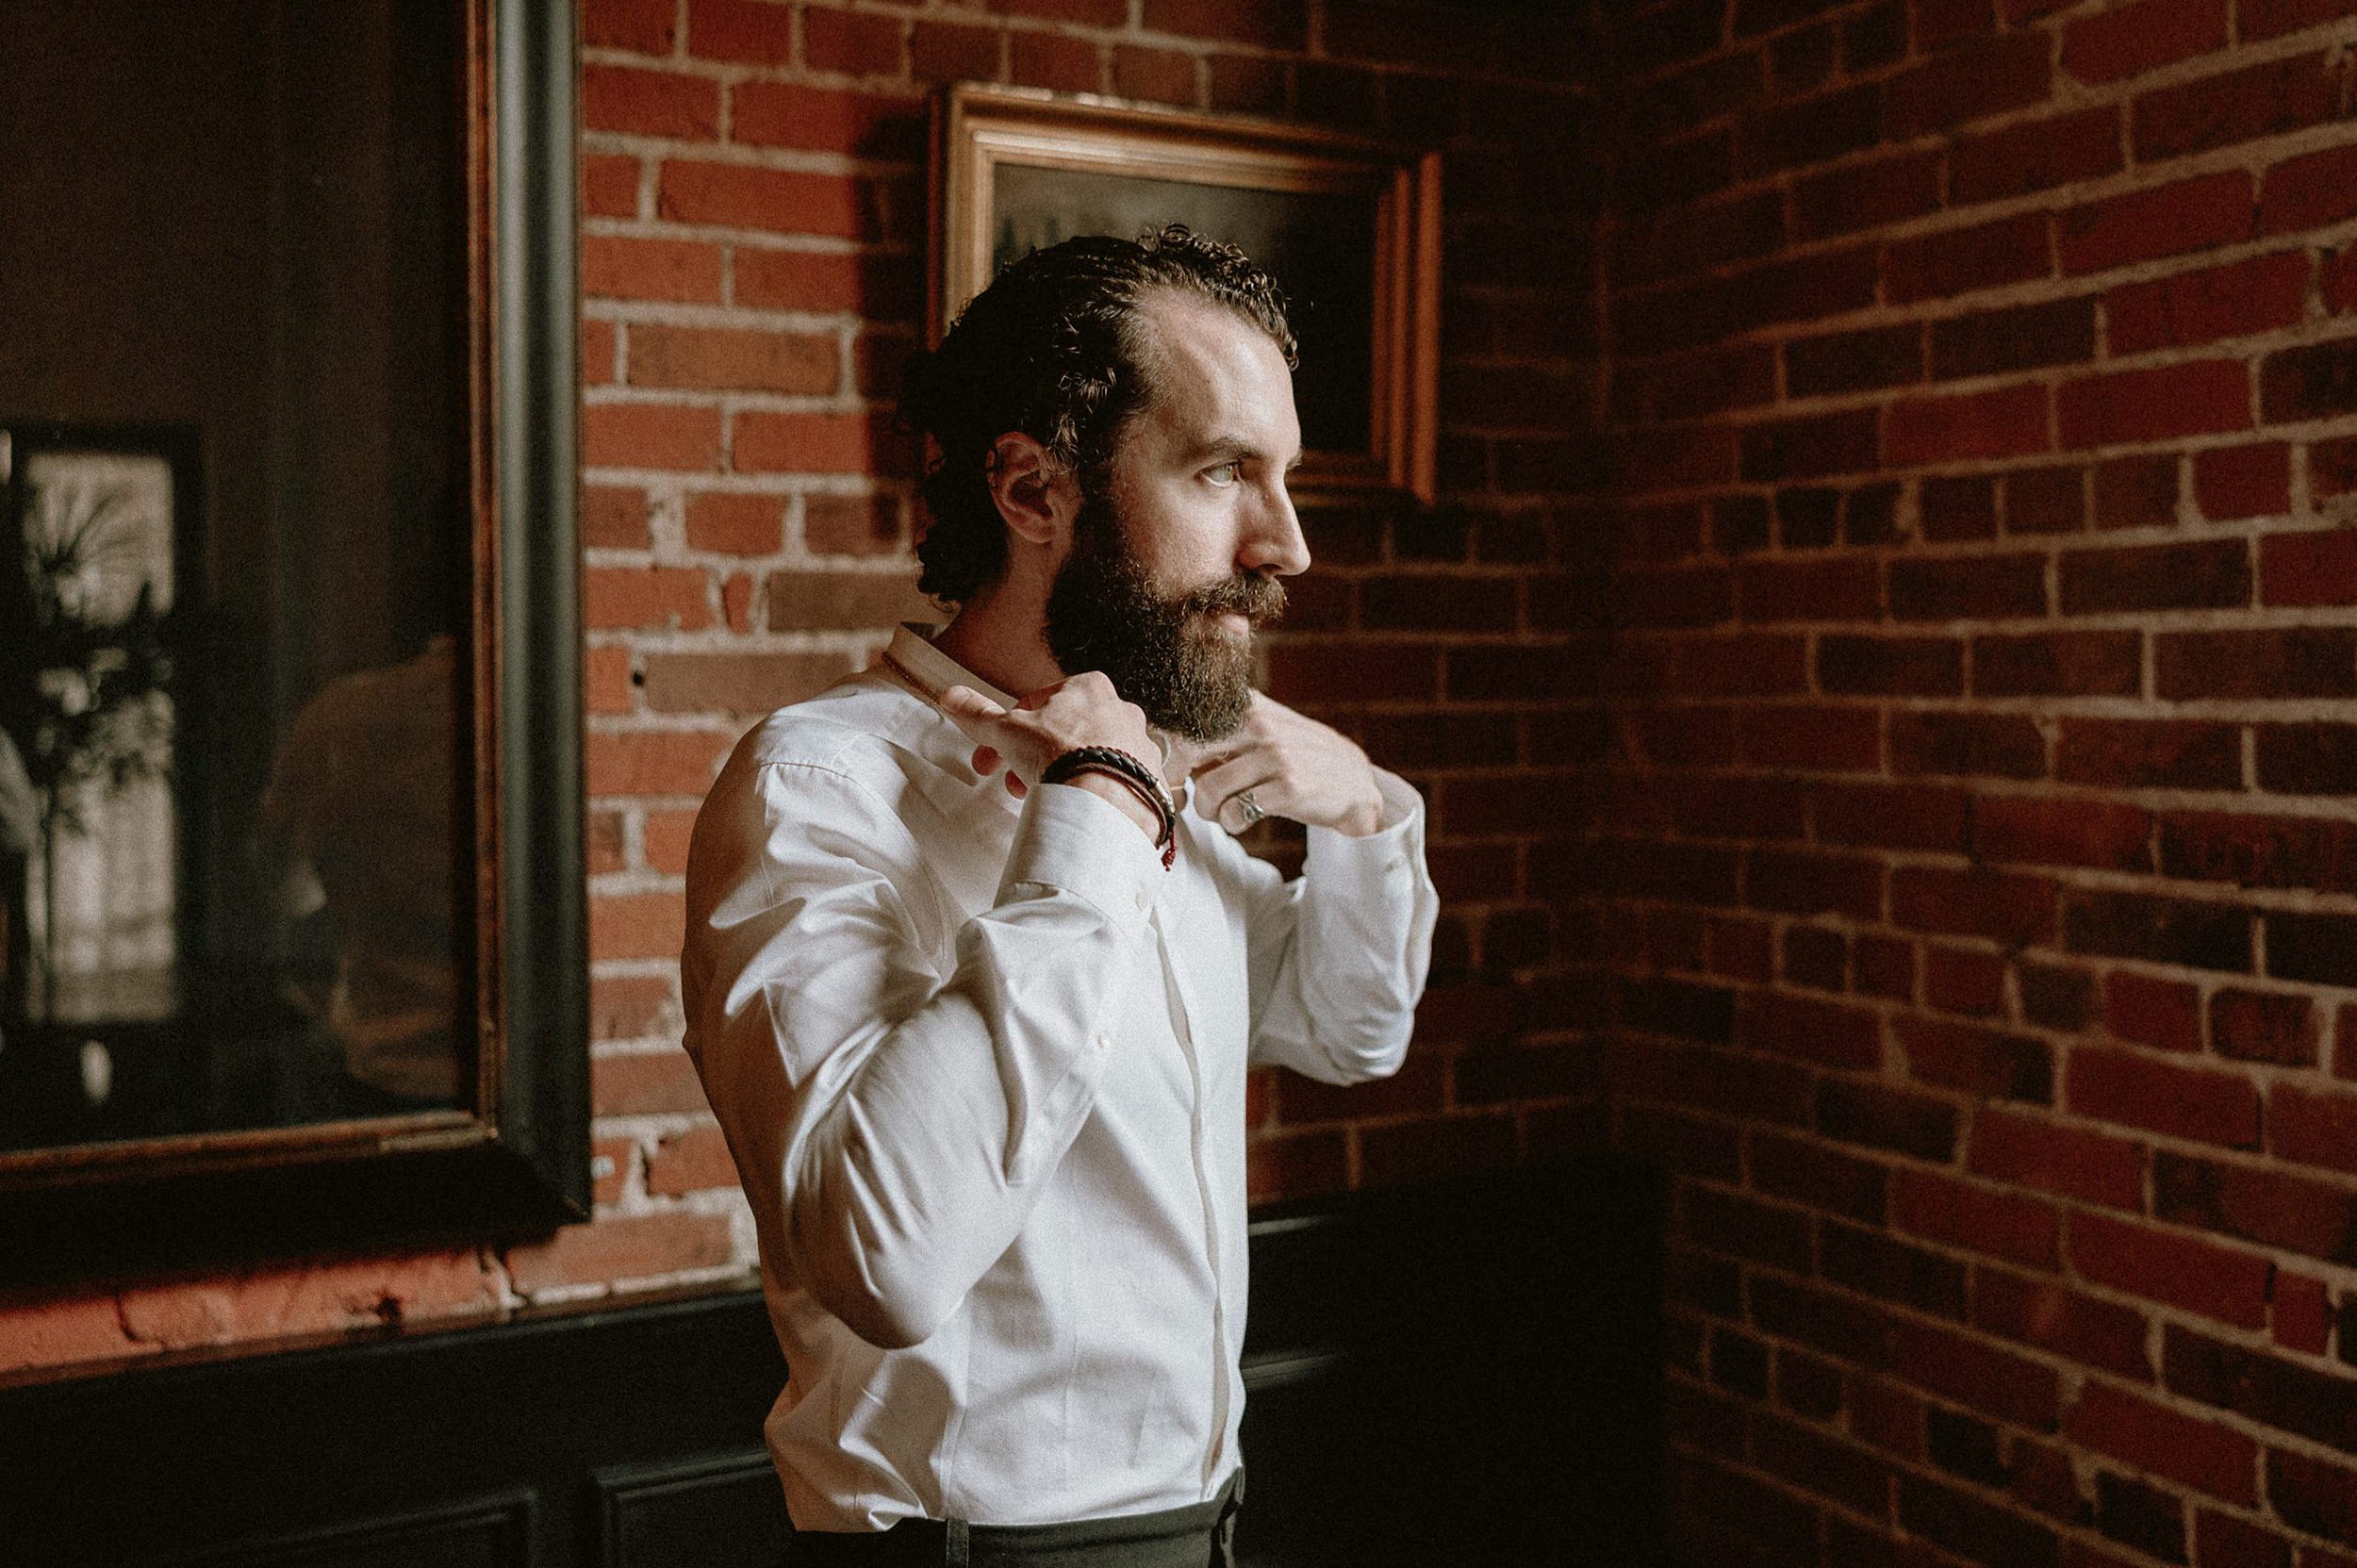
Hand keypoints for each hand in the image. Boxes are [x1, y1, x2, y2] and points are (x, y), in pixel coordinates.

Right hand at [939, 672, 1158, 820]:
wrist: (1105, 802)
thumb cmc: (1063, 756)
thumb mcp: (1008, 730)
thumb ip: (980, 714)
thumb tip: (954, 698)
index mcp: (1090, 689)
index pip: (1042, 703)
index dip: (1012, 729)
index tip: (996, 750)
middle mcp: (1122, 712)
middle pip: (1065, 733)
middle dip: (1032, 756)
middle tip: (1011, 778)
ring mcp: (1139, 747)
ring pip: (1090, 759)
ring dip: (1061, 774)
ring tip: (1039, 797)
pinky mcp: (1150, 782)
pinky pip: (1115, 784)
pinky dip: (1094, 794)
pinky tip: (1076, 808)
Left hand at [1167, 692, 1384, 837]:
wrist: (1352, 782)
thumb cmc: (1297, 758)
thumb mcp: (1265, 728)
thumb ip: (1223, 730)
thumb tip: (1167, 744)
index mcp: (1247, 706)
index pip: (1187, 720)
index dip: (1165, 749)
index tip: (1171, 772)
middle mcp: (1259, 724)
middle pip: (1187, 750)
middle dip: (1175, 781)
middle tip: (1183, 798)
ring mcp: (1275, 755)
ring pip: (1208, 789)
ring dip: (1207, 810)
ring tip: (1221, 813)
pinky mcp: (1288, 788)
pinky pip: (1235, 813)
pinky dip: (1231, 823)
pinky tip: (1242, 820)